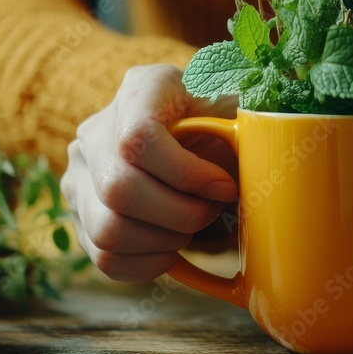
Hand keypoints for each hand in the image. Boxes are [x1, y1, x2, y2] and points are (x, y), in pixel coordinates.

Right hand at [61, 64, 237, 280]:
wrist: (198, 140)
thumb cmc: (226, 123)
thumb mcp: (243, 106)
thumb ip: (256, 111)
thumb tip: (271, 131)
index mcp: (141, 89)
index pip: (137, 139)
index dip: (187, 174)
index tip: (226, 187)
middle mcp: (97, 129)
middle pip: (119, 189)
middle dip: (179, 214)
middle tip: (212, 211)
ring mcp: (81, 174)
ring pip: (107, 230)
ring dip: (164, 240)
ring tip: (194, 227)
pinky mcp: (81, 214)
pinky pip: (104, 257)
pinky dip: (148, 263)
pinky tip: (174, 246)